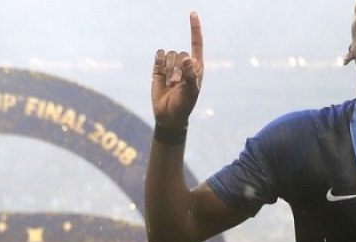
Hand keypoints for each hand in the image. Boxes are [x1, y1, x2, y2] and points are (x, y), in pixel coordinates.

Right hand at [151, 11, 204, 127]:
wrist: (169, 115)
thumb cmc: (185, 104)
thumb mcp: (191, 91)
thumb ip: (190, 75)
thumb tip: (186, 58)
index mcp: (196, 66)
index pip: (197, 43)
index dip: (195, 28)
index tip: (192, 13)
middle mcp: (184, 63)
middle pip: (180, 52)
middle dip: (177, 68)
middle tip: (178, 84)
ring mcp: (171, 65)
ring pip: (168, 54)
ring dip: (168, 69)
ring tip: (171, 83)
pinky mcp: (158, 67)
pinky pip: (158, 56)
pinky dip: (159, 63)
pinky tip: (161, 75)